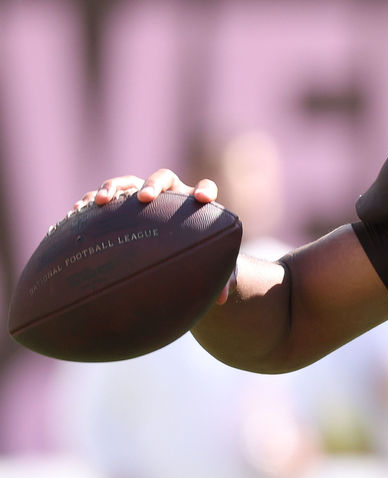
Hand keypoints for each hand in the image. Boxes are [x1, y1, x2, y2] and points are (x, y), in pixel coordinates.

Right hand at [78, 170, 230, 303]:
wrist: (170, 256)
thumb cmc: (194, 261)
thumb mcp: (207, 270)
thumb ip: (219, 279)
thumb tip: (222, 298)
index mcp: (194, 206)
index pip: (205, 189)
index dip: (205, 190)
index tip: (202, 199)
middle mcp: (169, 196)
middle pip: (163, 178)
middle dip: (153, 185)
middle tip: (145, 198)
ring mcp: (141, 198)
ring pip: (128, 182)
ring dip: (113, 187)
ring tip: (100, 201)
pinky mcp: (119, 207)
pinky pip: (102, 198)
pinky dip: (90, 201)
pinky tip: (76, 213)